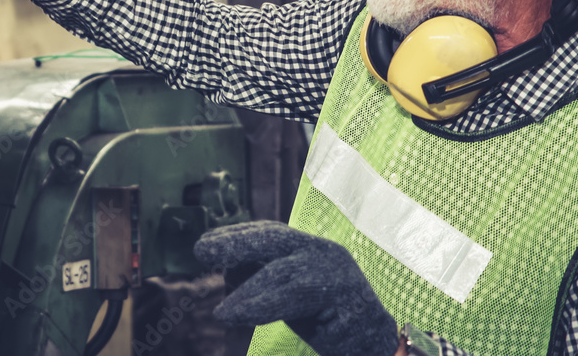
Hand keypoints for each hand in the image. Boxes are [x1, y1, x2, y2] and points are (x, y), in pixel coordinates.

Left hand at [194, 221, 398, 355]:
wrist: (375, 344)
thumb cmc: (327, 318)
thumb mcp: (289, 295)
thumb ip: (265, 280)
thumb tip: (228, 273)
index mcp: (312, 247)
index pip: (271, 234)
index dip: (237, 235)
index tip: (205, 243)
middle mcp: (327, 254)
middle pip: (278, 242)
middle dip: (238, 244)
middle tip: (202, 251)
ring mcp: (342, 278)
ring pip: (289, 277)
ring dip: (251, 295)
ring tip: (223, 314)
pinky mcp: (354, 307)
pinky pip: (306, 309)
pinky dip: (270, 312)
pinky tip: (246, 320)